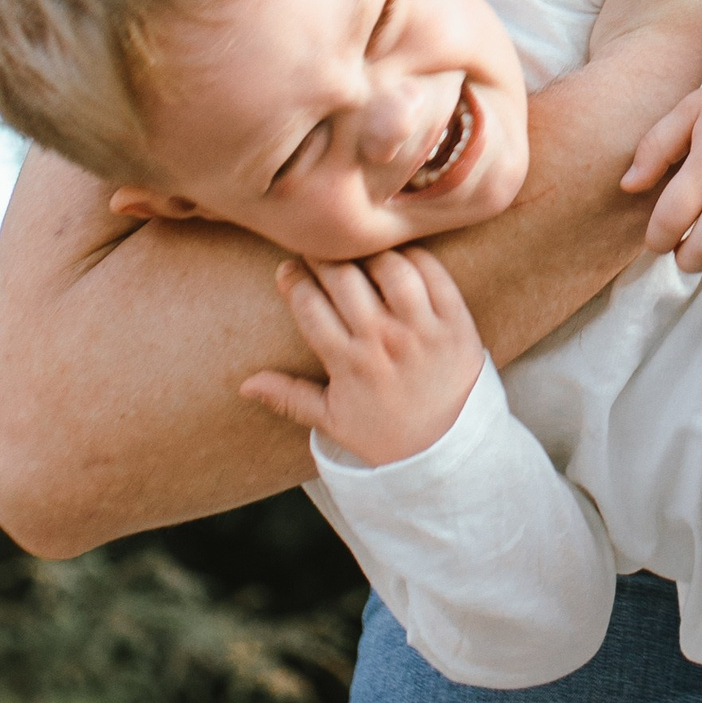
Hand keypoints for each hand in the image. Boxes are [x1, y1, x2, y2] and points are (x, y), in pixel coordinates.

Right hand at [242, 246, 484, 468]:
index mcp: (349, 364)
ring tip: (359, 251)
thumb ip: (289, 397)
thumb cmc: (388, 435)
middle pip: (344, 278)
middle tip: (318, 250)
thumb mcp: (333, 421)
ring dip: (369, 253)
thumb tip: (244, 384)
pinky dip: (415, 257)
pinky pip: (435, 274)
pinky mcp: (457, 323)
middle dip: (323, 257)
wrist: (450, 452)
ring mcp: (423, 330)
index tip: (289, 270)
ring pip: (390, 268)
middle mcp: (384, 341)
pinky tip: (400, 256)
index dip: (293, 280)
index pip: (309, 306)